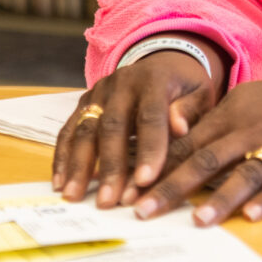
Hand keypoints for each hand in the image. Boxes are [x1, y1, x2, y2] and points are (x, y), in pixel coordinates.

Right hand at [52, 51, 216, 207]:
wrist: (164, 61)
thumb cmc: (185, 87)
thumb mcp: (200, 92)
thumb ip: (190, 110)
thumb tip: (179, 128)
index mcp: (153, 80)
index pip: (150, 115)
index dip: (149, 148)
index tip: (146, 180)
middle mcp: (121, 84)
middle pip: (111, 125)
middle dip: (110, 165)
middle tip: (109, 200)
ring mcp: (98, 93)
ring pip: (85, 129)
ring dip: (78, 165)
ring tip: (74, 195)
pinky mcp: (83, 103)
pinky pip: (69, 130)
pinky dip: (63, 157)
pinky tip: (61, 182)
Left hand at [132, 73, 261, 226]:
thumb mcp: (244, 101)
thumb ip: (210, 123)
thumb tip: (171, 144)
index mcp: (230, 116)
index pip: (187, 142)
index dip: (157, 166)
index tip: (130, 187)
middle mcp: (249, 131)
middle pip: (206, 160)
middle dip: (173, 187)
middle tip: (143, 210)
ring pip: (244, 174)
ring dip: (221, 198)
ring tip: (198, 220)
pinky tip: (251, 216)